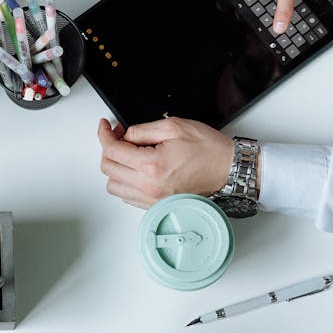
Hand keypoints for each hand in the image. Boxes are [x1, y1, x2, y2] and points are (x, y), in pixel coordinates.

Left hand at [97, 118, 234, 207]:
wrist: (228, 170)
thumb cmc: (209, 150)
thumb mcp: (174, 127)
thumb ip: (142, 130)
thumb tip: (125, 135)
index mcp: (151, 166)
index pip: (112, 150)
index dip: (104, 134)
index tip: (106, 126)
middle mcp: (149, 187)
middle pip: (108, 169)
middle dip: (109, 148)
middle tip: (119, 136)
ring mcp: (152, 199)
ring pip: (114, 186)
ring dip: (115, 168)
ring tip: (128, 154)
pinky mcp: (156, 206)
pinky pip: (127, 197)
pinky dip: (125, 182)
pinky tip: (135, 169)